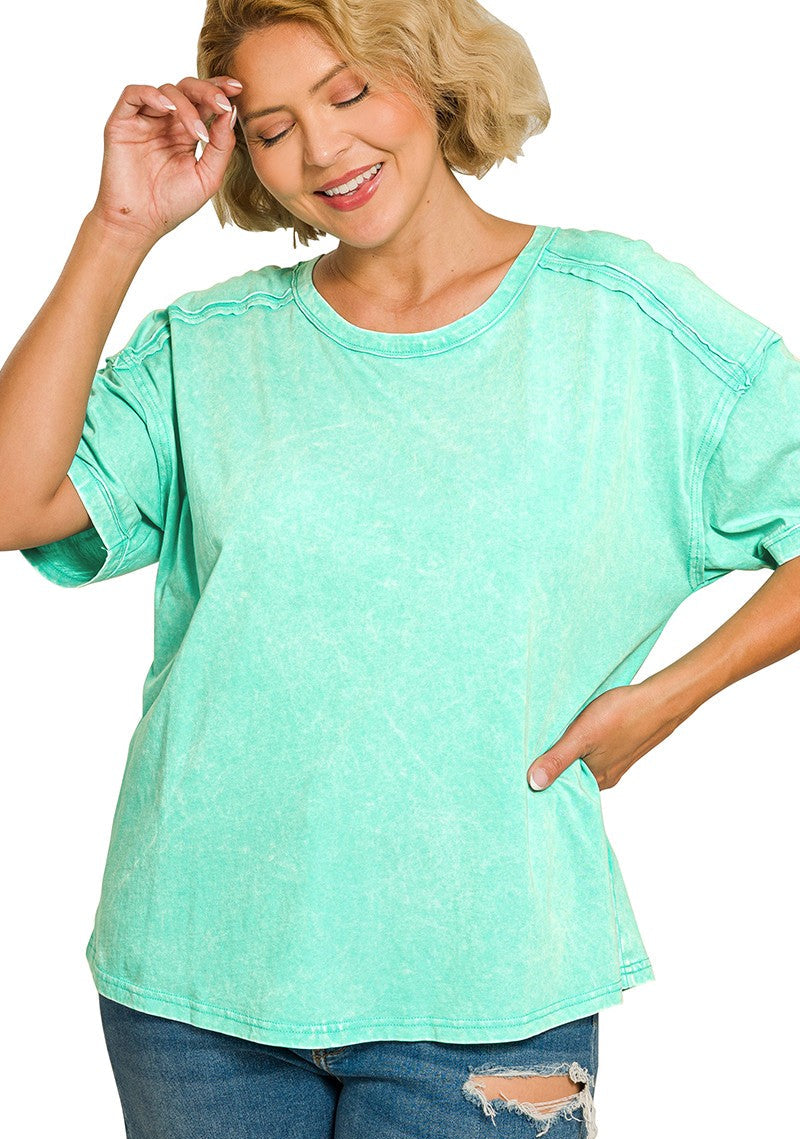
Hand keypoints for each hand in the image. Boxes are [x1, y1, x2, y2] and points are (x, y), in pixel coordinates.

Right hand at [89, 75, 242, 249]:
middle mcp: (166, 122)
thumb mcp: (207, 177)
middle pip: (188, 89)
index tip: (238, 88)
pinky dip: (152, 95)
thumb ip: (221, 146)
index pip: (204, 101)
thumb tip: (231, 112)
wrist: (139, 223)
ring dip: (186, 106)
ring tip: (196, 132)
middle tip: (222, 103)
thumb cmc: (173, 205)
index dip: (220, 89)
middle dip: (207, 91)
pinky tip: (168, 110)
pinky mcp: (122, 123)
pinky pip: (133, 94)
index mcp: (187, 132)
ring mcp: (144, 121)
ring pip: (166, 91)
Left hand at [526, 680, 687, 791]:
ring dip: (566, 754)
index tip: (520, 774)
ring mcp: (614, 762)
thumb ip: (557, 759)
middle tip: (527, 755)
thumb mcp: (581, 735)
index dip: (543, 782)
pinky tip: (573, 733)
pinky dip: (580, 746)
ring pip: (582, 763)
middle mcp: (605, 776)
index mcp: (596, 779)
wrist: (661, 700)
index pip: (563, 790)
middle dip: (552, 768)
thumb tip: (533, 784)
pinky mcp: (619, 747)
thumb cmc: (623, 715)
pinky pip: (593, 753)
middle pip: (571, 777)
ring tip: (546, 742)